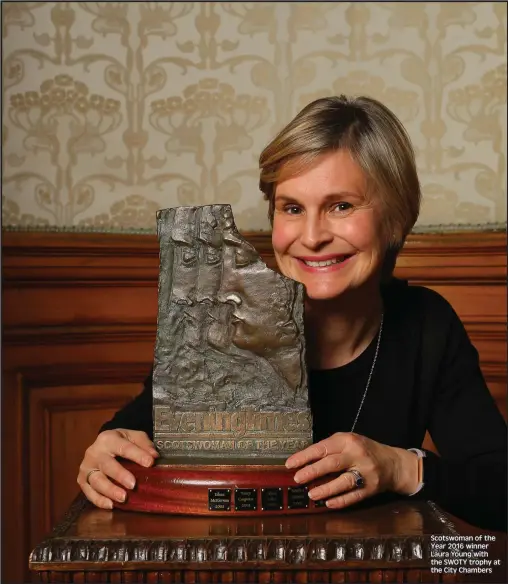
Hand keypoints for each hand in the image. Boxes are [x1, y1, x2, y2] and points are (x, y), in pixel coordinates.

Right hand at [77, 429, 158, 508]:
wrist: (103, 443)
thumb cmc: (121, 441)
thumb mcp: (133, 436)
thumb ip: (144, 444)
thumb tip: (154, 456)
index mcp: (108, 438)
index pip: (124, 447)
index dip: (137, 455)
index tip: (150, 463)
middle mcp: (94, 452)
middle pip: (107, 465)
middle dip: (120, 475)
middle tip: (133, 484)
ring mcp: (86, 467)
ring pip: (96, 480)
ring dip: (110, 490)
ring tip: (123, 498)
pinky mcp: (82, 480)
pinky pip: (89, 492)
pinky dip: (99, 500)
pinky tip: (111, 505)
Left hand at [285, 432, 418, 508]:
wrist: (393, 463)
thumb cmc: (364, 450)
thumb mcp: (348, 441)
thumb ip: (330, 448)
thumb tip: (305, 461)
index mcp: (348, 441)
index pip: (322, 448)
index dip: (305, 456)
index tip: (290, 464)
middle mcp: (357, 455)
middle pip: (332, 463)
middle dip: (312, 471)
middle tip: (298, 479)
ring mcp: (366, 472)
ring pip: (343, 482)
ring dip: (326, 489)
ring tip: (311, 494)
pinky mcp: (371, 488)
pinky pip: (354, 496)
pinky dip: (340, 501)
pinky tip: (328, 504)